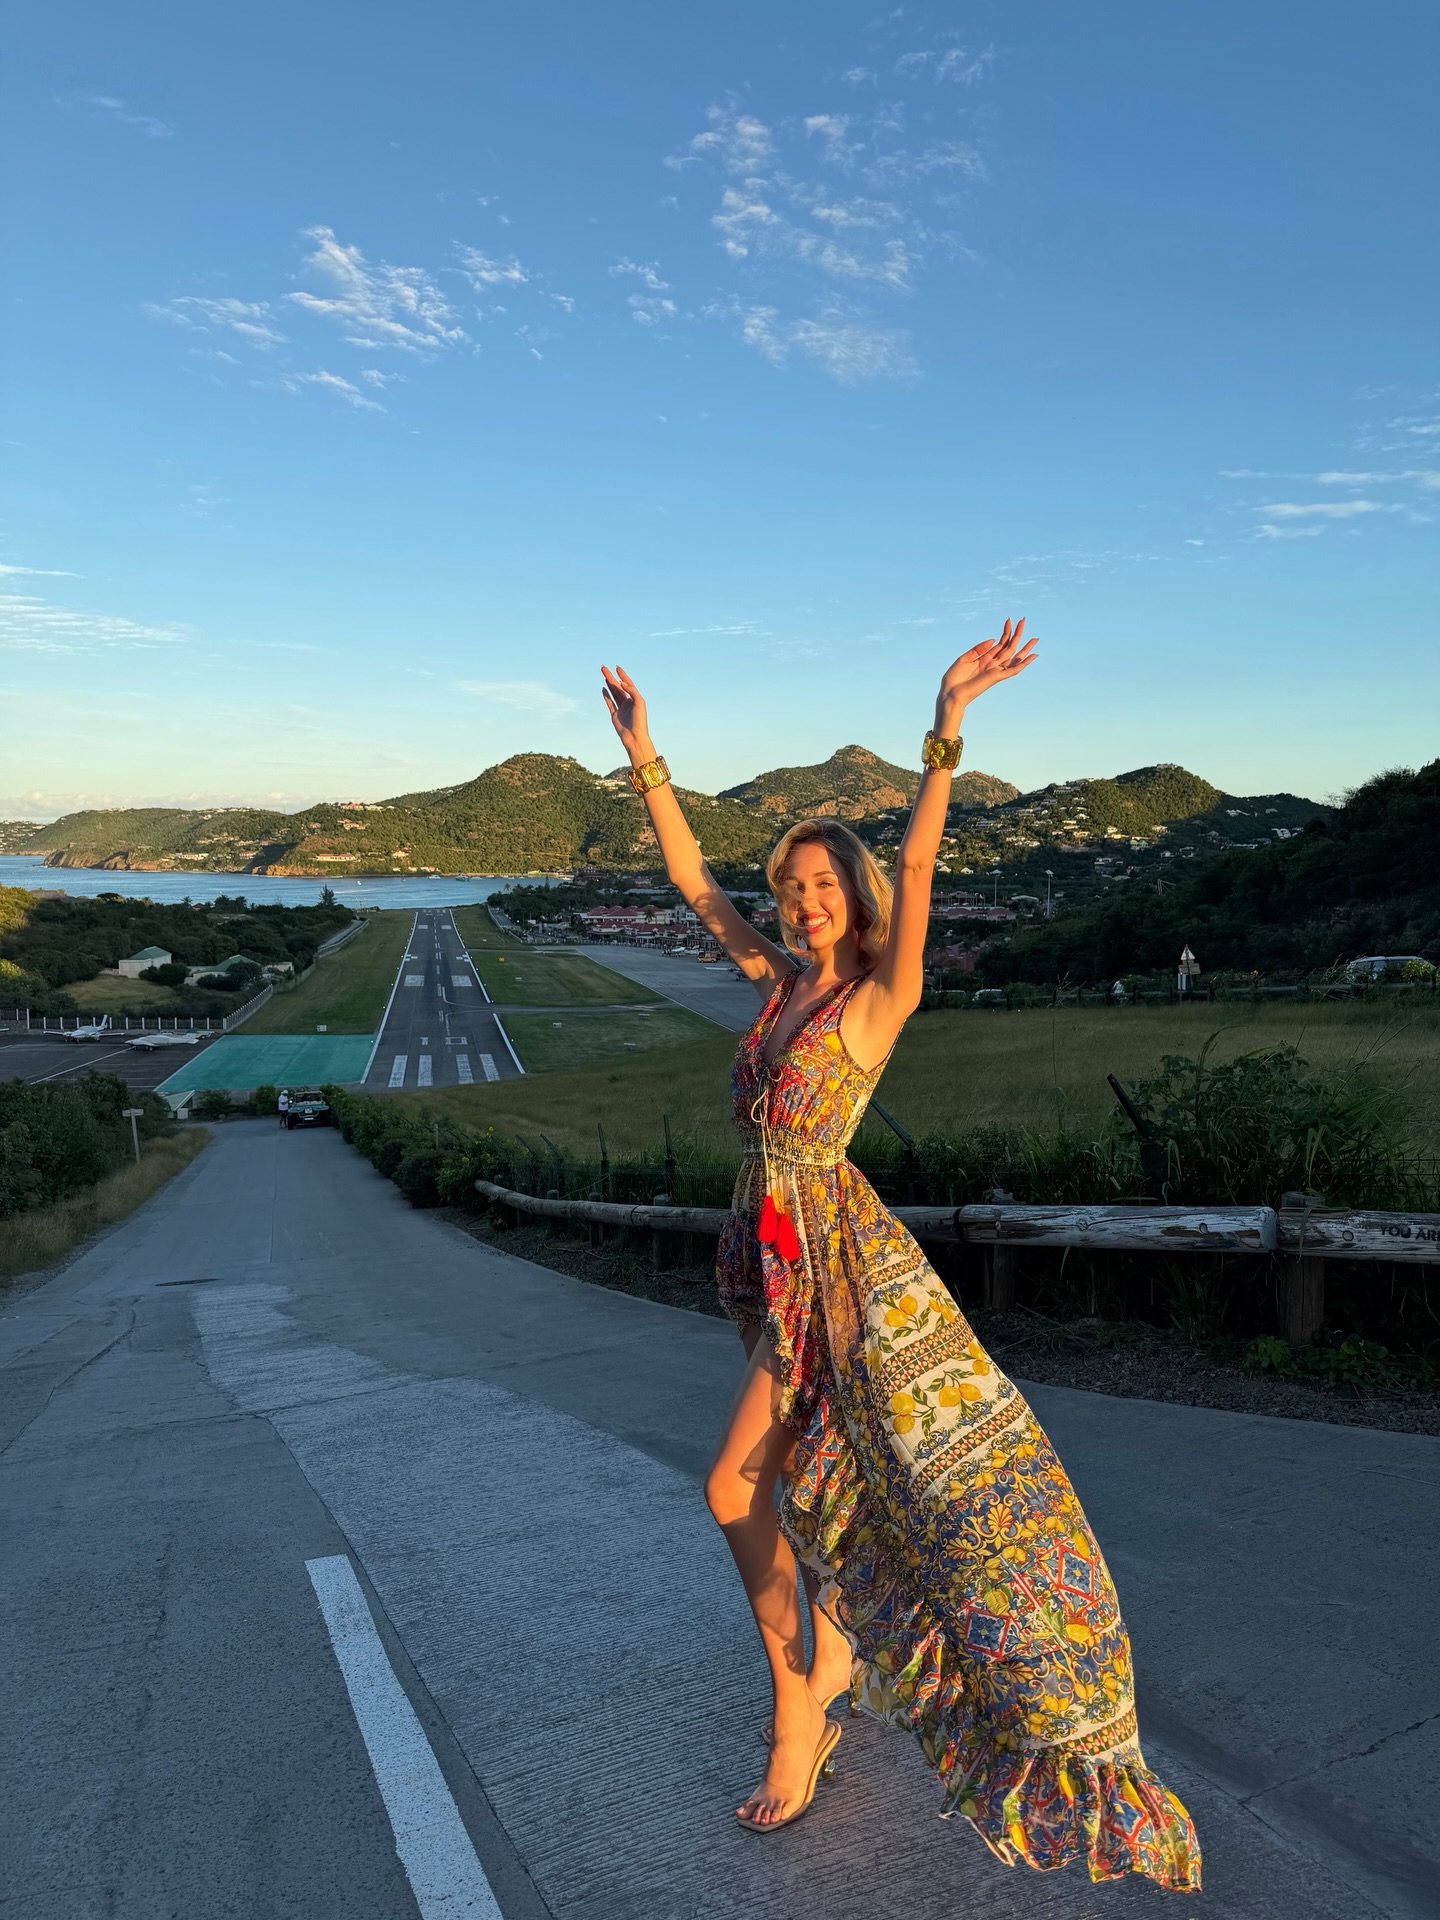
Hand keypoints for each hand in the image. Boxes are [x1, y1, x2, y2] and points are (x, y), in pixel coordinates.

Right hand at [601, 665, 655, 764]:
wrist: (634, 736)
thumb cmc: (640, 720)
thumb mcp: (639, 703)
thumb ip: (631, 691)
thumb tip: (621, 683)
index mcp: (635, 699)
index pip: (627, 684)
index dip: (622, 675)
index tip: (616, 667)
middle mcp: (628, 702)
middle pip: (618, 687)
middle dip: (611, 677)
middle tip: (603, 668)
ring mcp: (621, 709)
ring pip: (613, 693)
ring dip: (608, 684)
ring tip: (603, 675)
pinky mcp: (615, 715)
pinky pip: (610, 703)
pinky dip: (606, 696)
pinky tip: (603, 688)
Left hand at [935, 617, 1036, 733]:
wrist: (949, 693)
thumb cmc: (954, 679)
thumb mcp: (964, 658)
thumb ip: (979, 649)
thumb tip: (994, 639)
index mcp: (984, 659)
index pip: (999, 643)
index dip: (1005, 631)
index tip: (1009, 620)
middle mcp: (992, 664)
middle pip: (1009, 647)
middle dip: (1017, 634)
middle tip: (1024, 620)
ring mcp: (995, 670)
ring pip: (1014, 657)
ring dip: (1025, 648)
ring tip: (1035, 638)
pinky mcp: (996, 677)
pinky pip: (1013, 670)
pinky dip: (1023, 663)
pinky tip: (1033, 656)